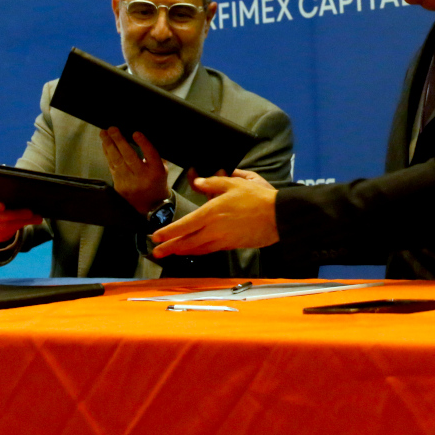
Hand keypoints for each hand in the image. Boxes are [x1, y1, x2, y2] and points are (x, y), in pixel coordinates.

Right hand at [0, 191, 41, 242]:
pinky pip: (6, 232)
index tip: (3, 206)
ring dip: (21, 222)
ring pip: (3, 226)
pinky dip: (20, 226)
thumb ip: (4, 189)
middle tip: (30, 212)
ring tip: (36, 217)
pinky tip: (31, 221)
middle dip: (14, 215)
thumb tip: (24, 187)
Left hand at [99, 128, 169, 212]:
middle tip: (113, 129)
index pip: (151, 155)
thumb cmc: (157, 182)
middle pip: (130, 156)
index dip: (143, 143)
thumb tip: (144, 135)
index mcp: (157, 171)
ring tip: (104, 133)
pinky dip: (108, 154)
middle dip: (119, 141)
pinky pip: (112, 166)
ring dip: (109, 145)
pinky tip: (105, 144)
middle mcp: (143, 177)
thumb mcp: (162, 169)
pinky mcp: (119, 185)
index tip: (136, 133)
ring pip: (117, 161)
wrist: (150, 205)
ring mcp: (130, 182)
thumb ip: (155, 155)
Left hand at [151, 175, 278, 256]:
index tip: (155, 237)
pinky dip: (198, 251)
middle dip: (169, 247)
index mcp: (211, 213)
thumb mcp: (234, 183)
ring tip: (171, 252)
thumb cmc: (257, 197)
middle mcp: (214, 230)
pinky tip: (195, 250)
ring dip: (182, 251)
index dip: (168, 232)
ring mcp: (223, 240)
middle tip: (156, 252)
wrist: (278, 216)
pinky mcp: (232, 245)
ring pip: (197, 249)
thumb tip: (197, 181)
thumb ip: (213, 183)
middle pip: (187, 242)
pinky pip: (210, 249)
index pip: (184, 225)